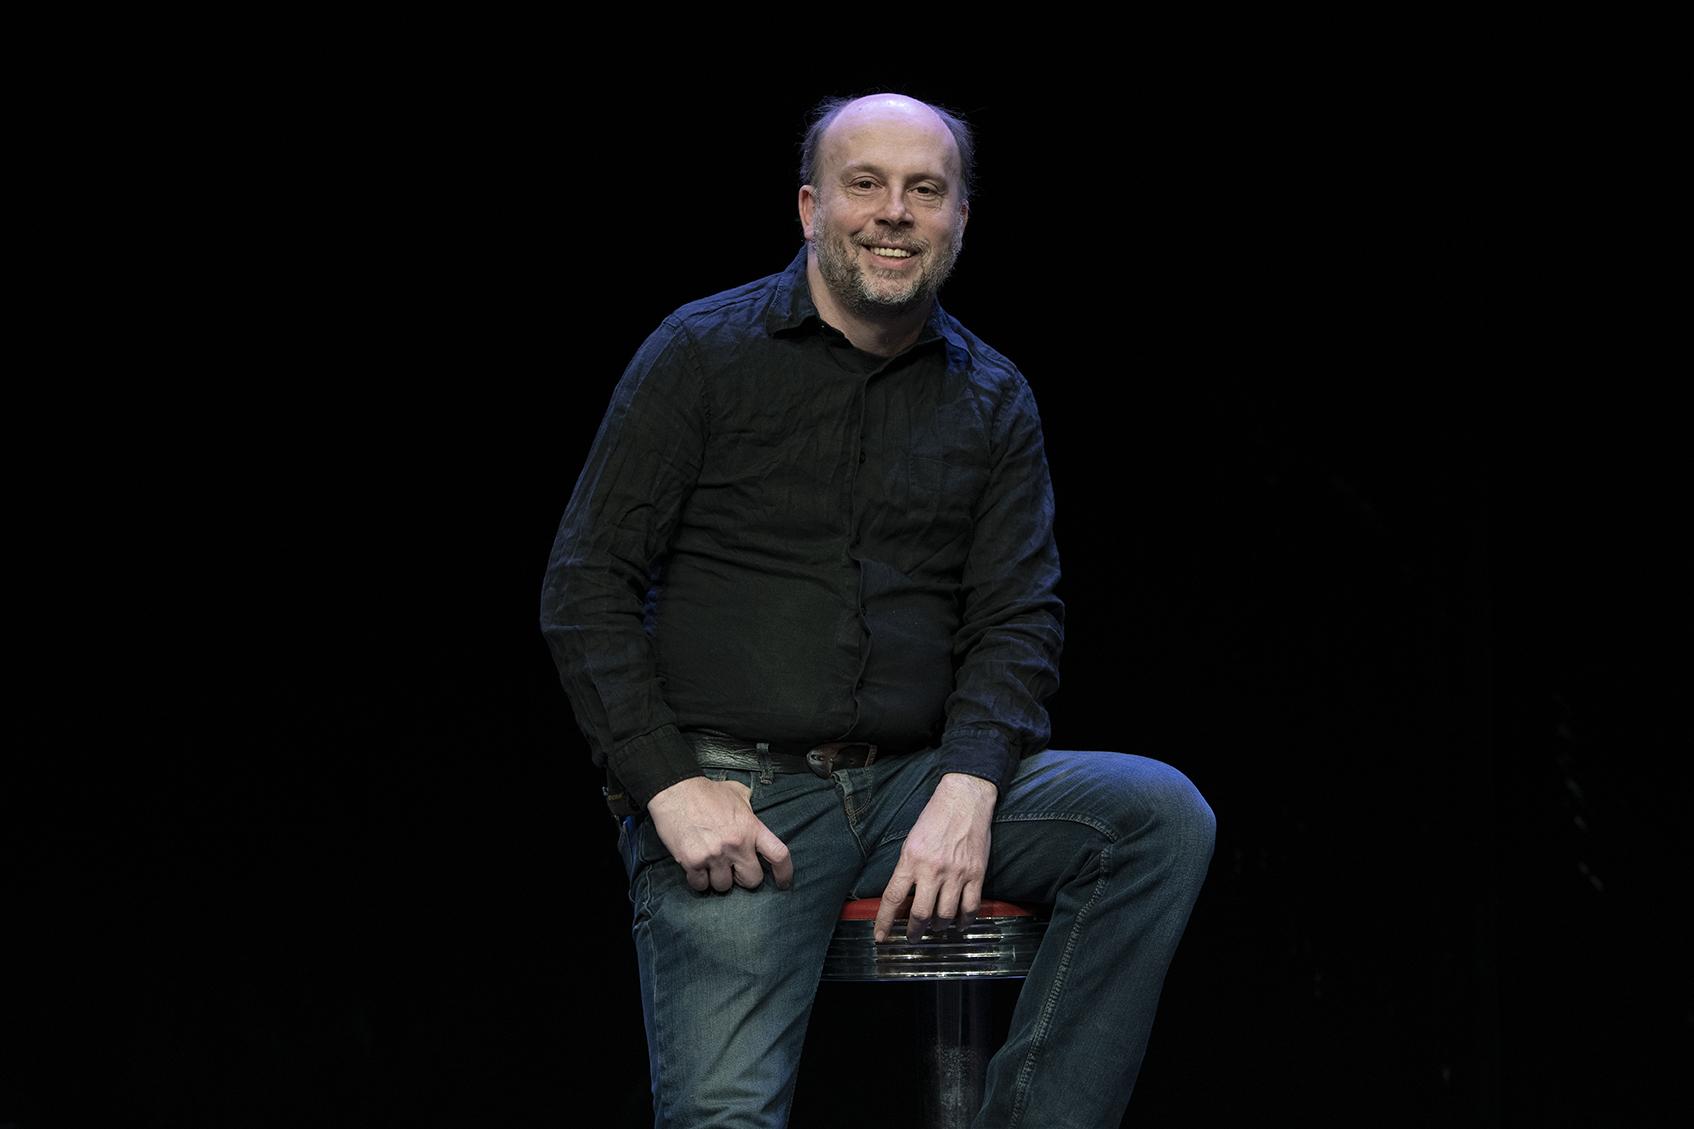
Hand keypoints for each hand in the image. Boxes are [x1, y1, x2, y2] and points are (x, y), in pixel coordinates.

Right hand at [645, 776, 793, 893]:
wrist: (675, 790)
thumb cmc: (705, 791)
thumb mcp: (736, 792)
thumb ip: (748, 804)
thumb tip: (752, 806)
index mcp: (751, 827)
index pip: (778, 854)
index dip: (784, 873)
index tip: (782, 882)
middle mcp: (736, 844)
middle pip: (752, 880)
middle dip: (743, 879)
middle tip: (733, 869)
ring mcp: (714, 855)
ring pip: (724, 886)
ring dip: (717, 879)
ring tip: (710, 864)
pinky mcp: (693, 861)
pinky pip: (700, 885)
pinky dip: (698, 880)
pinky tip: (695, 866)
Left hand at [875, 772, 996, 942]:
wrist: (964, 800)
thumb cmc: (935, 818)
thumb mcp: (911, 841)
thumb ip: (907, 868)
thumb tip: (902, 897)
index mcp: (911, 860)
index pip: (893, 898)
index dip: (884, 922)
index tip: (881, 937)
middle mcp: (932, 869)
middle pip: (920, 914)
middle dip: (914, 931)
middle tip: (912, 936)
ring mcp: (956, 873)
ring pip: (945, 915)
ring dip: (938, 927)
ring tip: (935, 928)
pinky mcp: (976, 874)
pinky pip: (970, 907)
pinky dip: (964, 921)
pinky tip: (959, 924)